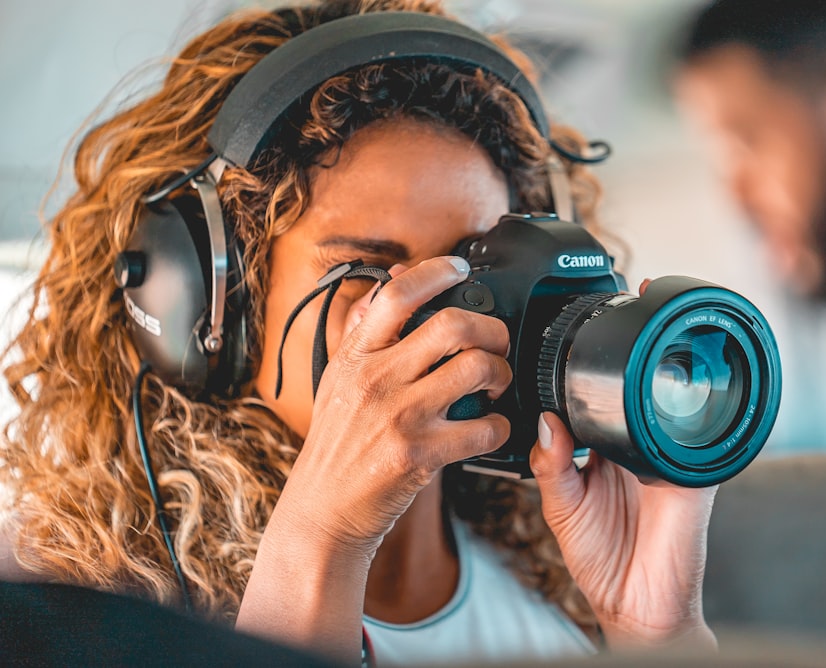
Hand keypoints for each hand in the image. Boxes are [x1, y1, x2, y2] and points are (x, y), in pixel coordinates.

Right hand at [238, 256, 511, 655]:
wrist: (322, 512)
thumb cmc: (335, 447)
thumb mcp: (337, 382)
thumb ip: (363, 332)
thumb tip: (392, 283)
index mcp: (356, 357)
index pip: (397, 294)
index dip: (436, 272)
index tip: (460, 269)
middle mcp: (376, 380)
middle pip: (452, 325)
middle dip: (491, 329)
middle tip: (497, 343)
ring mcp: (399, 417)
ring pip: (476, 369)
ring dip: (500, 374)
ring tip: (496, 385)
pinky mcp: (420, 455)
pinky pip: (484, 428)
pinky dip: (499, 426)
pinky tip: (490, 428)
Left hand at [529, 278, 716, 649]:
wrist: (638, 603)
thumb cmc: (600, 558)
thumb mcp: (561, 508)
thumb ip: (552, 465)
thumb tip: (546, 421)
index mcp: (603, 450)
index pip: (594, 400)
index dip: (583, 372)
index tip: (567, 338)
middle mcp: (636, 446)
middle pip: (630, 391)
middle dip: (621, 357)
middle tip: (604, 324)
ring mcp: (667, 456)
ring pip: (665, 401)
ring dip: (655, 370)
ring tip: (638, 336)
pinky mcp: (694, 474)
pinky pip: (699, 435)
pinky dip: (692, 409)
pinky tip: (674, 386)